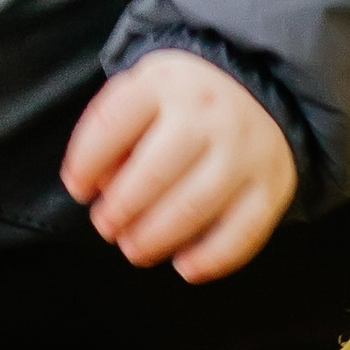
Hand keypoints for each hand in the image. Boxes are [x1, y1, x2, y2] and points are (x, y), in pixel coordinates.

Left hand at [61, 51, 297, 282]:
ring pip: (194, 206)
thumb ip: (115, 129)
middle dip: (120, 209)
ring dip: (156, 237)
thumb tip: (96, 187)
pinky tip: (185, 266)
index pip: (113, 124)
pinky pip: (243, 232)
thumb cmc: (184, 101)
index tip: (77, 189)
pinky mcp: (272, 185)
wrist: (262, 87)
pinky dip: (211, 258)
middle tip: (107, 226)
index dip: (86, 162)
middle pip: (154, 173)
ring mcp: (245, 150)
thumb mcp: (145, 90)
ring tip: (134, 248)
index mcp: (166, 82)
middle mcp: (209, 114)